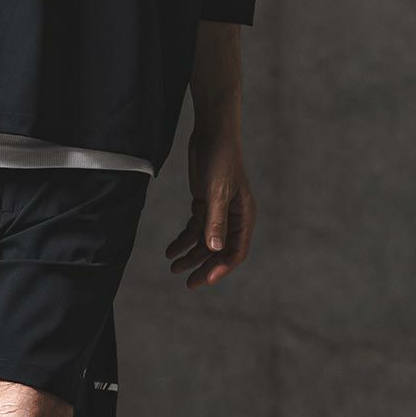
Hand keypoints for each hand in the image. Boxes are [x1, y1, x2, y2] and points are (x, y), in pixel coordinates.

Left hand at [165, 126, 255, 289]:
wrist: (211, 133)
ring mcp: (218, 211)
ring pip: (205, 242)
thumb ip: (215, 222)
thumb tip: (215, 249)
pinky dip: (183, 240)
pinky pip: (195, 228)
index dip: (221, 268)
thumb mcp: (216, 193)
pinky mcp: (204, 203)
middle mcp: (233, 217)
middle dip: (204, 267)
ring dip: (190, 255)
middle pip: (220, 251)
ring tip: (173, 267)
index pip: (236, 251)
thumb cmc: (220, 160)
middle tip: (188, 283)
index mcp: (244, 216)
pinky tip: (171, 250)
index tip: (204, 279)